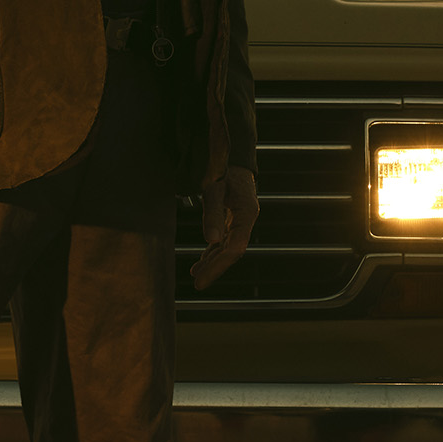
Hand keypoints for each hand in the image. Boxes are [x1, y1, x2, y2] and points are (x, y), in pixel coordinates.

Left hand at [189, 165, 258, 289]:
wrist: (232, 156)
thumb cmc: (223, 169)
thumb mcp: (214, 189)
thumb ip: (212, 214)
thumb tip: (211, 241)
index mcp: (246, 214)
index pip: (234, 248)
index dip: (218, 266)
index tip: (202, 279)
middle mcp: (246, 221)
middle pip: (232, 252)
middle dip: (215, 269)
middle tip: (198, 284)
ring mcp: (240, 221)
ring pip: (227, 248)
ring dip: (212, 262)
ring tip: (196, 276)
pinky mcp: (232, 219)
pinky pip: (224, 240)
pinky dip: (212, 252)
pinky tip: (201, 262)